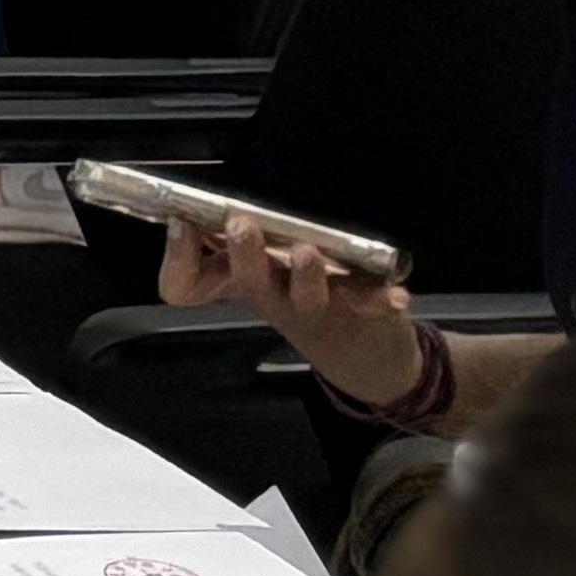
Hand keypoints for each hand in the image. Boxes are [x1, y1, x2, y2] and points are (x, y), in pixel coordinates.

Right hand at [158, 212, 424, 400]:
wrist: (364, 359)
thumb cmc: (303, 304)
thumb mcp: (259, 277)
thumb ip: (225, 247)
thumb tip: (181, 216)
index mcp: (242, 285)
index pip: (189, 284)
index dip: (178, 257)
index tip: (179, 221)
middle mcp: (274, 300)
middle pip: (249, 283)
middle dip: (245, 255)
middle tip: (240, 226)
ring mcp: (320, 311)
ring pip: (307, 296)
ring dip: (306, 275)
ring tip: (304, 253)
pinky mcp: (364, 316)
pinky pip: (374, 307)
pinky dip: (384, 301)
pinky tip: (397, 297)